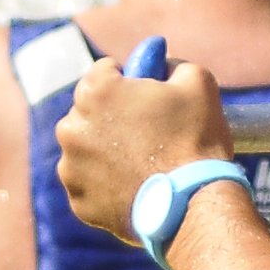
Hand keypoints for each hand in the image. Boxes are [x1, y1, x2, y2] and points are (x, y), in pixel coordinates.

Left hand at [54, 53, 234, 244]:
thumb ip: (172, 64)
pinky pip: (90, 184)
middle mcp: (72, 127)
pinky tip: (135, 187)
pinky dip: (107, 184)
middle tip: (149, 133)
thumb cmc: (197, 139)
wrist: (195, 205)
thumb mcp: (198, 82)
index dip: (130, 80)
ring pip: (86, 149)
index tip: (148, 97)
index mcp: (95, 92)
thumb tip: (161, 64)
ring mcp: (71, 168)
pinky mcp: (78, 202)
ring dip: (106, 150)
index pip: (104, 72)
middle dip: (113, 117)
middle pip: (90, 111)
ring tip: (143, 163)